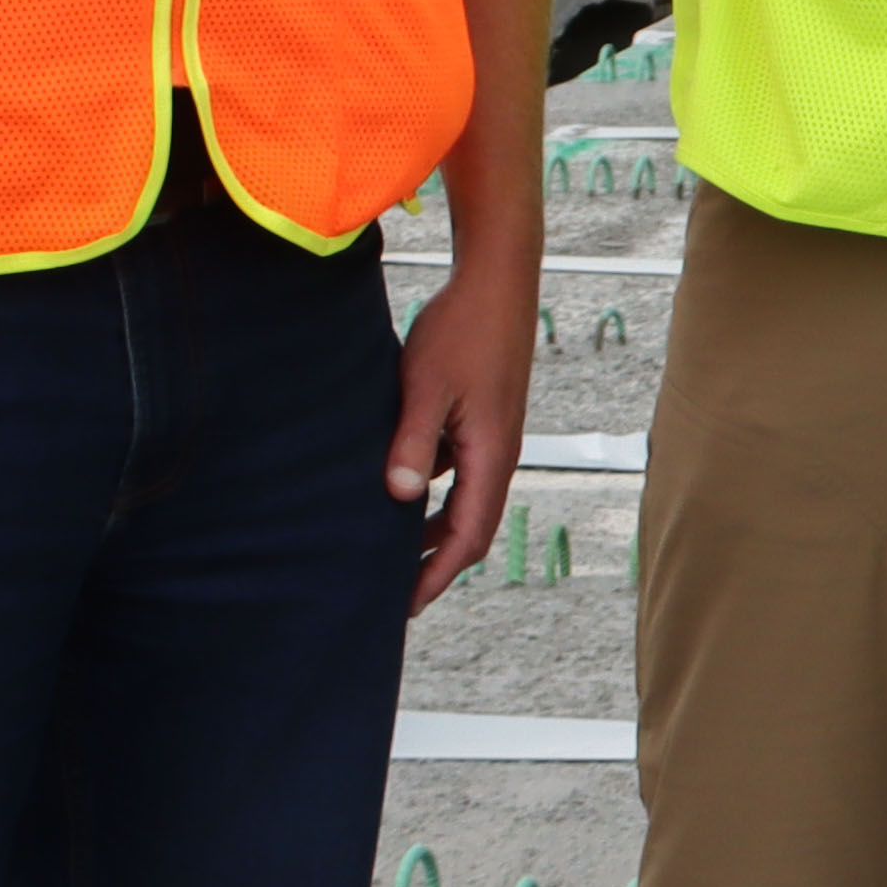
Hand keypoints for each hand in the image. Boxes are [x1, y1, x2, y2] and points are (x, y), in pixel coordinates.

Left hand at [388, 241, 537, 613]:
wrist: (497, 279)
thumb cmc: (462, 329)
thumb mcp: (427, 387)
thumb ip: (413, 443)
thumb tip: (399, 498)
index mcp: (492, 455)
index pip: (468, 537)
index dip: (436, 576)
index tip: (404, 606)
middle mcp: (498, 453)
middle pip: (470, 527)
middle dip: (435, 563)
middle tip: (393, 591)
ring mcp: (491, 435)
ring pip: (464, 499)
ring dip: (432, 527)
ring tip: (388, 548)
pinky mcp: (481, 417)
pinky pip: (458, 470)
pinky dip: (431, 490)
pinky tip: (395, 486)